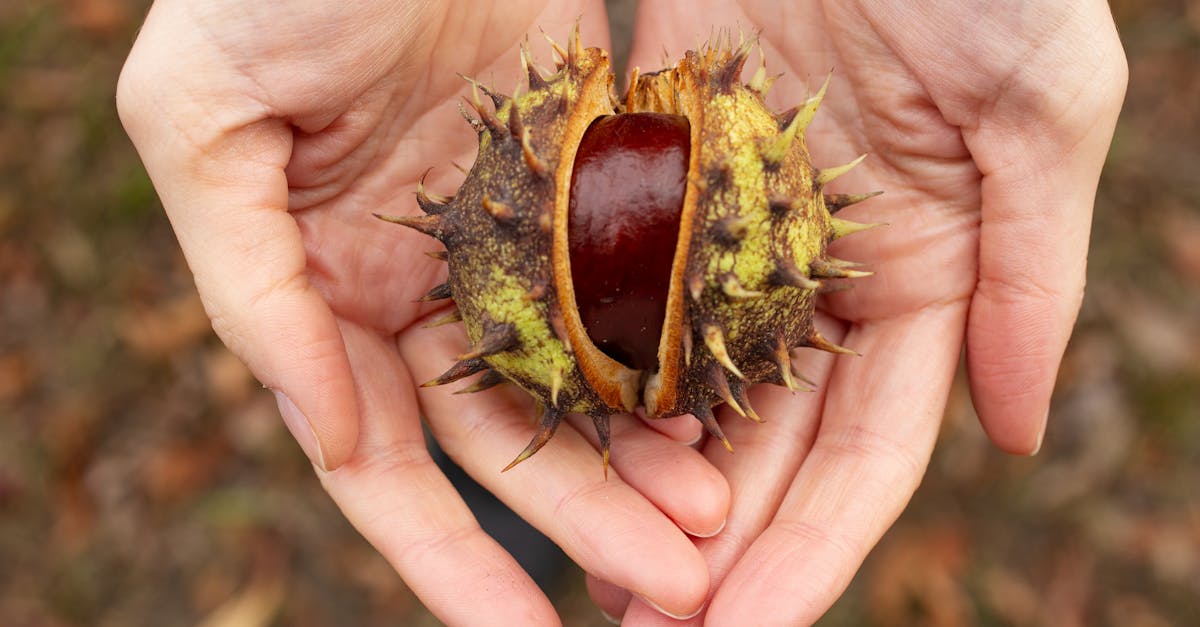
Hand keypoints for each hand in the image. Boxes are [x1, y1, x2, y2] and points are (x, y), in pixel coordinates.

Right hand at [117, 2, 731, 623]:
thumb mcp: (203, 120)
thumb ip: (249, 283)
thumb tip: (320, 434)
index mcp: (325, 287)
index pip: (384, 456)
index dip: (443, 554)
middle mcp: (422, 282)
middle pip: (507, 436)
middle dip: (583, 521)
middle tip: (675, 589)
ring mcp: (509, 236)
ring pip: (585, 375)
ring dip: (644, 456)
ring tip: (717, 526)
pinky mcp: (583, 178)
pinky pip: (634, 282)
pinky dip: (674, 348)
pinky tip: (729, 403)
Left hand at [589, 1, 1126, 623]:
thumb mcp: (1039, 105)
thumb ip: (1031, 273)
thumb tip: (1020, 433)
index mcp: (926, 277)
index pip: (867, 450)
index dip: (815, 548)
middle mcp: (822, 274)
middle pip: (763, 441)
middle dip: (713, 543)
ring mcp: (731, 231)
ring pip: (683, 384)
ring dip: (641, 481)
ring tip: (591, 571)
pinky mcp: (654, 177)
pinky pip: (616, 287)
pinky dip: (592, 364)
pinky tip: (553, 437)